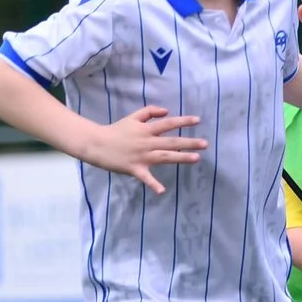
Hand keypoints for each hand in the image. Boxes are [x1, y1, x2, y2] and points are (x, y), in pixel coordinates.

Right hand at [83, 106, 206, 192]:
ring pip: (164, 157)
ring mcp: (141, 156)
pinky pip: (145, 178)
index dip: (183, 121)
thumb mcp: (132, 117)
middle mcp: (146, 142)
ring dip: (180, 157)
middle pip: (170, 142)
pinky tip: (162, 190)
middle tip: (205, 144)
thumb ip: (150, 112)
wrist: (96, 143)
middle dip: (188, 142)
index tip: (198, 120)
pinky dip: (153, 184)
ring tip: (196, 158)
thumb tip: (167, 111)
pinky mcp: (135, 168)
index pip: (168, 124)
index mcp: (146, 130)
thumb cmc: (116, 130)